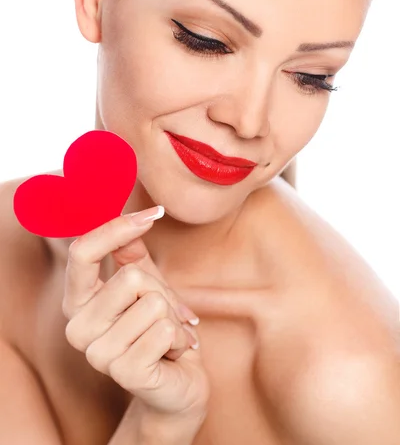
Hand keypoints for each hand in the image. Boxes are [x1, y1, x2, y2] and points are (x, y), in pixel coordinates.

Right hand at [62, 206, 209, 418]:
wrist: (177, 384)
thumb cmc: (158, 329)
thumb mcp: (146, 284)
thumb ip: (133, 254)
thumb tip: (138, 214)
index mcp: (77, 301)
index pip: (82, 251)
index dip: (116, 228)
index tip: (154, 214)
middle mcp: (78, 328)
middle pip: (131, 276)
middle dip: (162, 290)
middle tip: (167, 312)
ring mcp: (98, 354)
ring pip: (153, 303)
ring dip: (174, 317)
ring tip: (168, 335)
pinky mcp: (125, 372)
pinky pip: (166, 329)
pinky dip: (181, 337)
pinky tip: (172, 352)